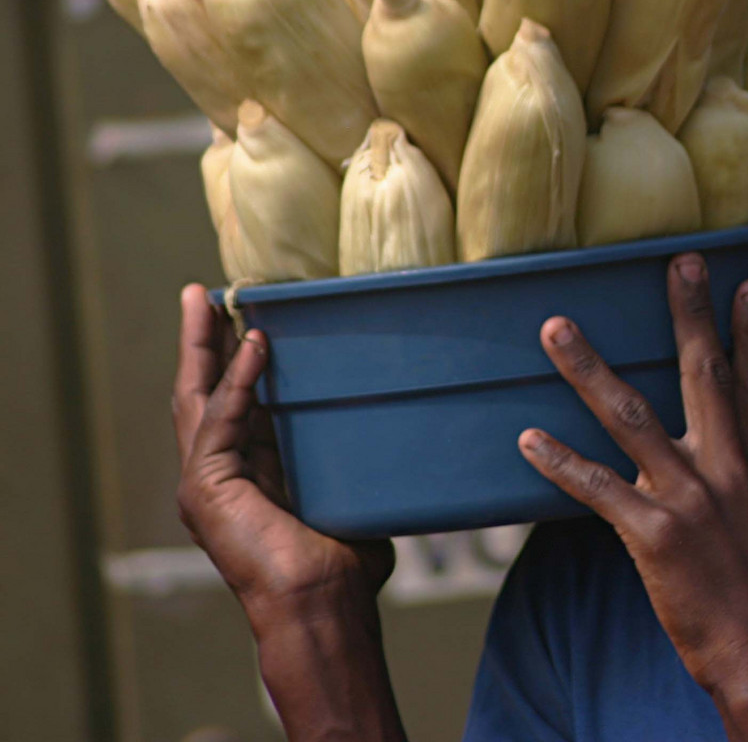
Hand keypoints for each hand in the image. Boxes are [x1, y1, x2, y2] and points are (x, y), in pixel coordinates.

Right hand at [171, 284, 393, 629]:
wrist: (324, 605)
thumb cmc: (346, 562)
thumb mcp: (350, 490)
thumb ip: (356, 457)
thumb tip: (400, 424)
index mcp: (247, 471)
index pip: (234, 400)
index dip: (233, 358)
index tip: (242, 314)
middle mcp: (219, 472)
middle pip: (203, 390)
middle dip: (202, 339)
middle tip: (202, 291)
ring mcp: (206, 481)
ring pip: (198, 396)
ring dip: (203, 346)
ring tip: (207, 300)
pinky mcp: (207, 488)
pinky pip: (223, 420)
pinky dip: (240, 381)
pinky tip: (254, 345)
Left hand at [519, 255, 747, 740]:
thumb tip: (738, 438)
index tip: (743, 283)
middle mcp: (730, 470)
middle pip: (704, 377)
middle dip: (688, 316)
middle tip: (678, 262)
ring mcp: (691, 500)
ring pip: (631, 417)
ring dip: (588, 368)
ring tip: (556, 328)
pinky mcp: (654, 536)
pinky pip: (597, 488)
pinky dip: (560, 461)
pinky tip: (528, 437)